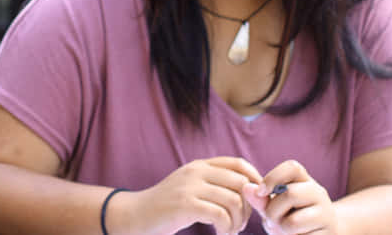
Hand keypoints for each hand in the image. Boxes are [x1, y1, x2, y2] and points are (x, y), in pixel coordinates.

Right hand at [128, 157, 262, 234]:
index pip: (239, 164)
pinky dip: (227, 228)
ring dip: (238, 222)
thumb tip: (251, 191)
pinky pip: (221, 215)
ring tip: (229, 231)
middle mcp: (196, 171)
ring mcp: (190, 186)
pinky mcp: (185, 204)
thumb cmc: (168, 206)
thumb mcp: (190, 187)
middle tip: (240, 224)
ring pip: (234, 201)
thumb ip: (214, 184)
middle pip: (241, 184)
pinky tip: (220, 234)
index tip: (253, 202)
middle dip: (248, 208)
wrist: (136, 215)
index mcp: (200, 165)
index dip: (255, 181)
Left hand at [241, 160, 337, 234]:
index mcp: (304, 180)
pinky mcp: (329, 233)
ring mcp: (326, 214)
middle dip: (272, 211)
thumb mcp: (273, 207)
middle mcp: (318, 193)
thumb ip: (260, 199)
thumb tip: (246, 188)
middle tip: (270, 219)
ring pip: (293, 221)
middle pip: (290, 194)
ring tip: (283, 229)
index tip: (261, 192)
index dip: (273, 177)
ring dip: (281, 229)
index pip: (292, 167)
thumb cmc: (289, 218)